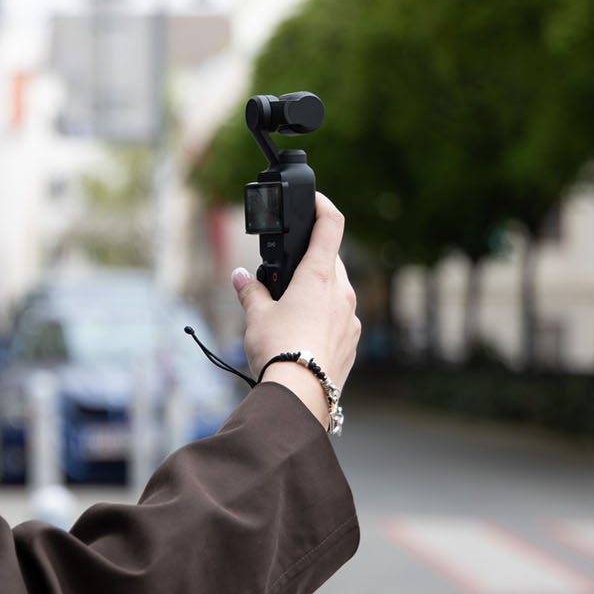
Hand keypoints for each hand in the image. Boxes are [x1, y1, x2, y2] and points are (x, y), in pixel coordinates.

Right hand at [233, 192, 360, 426]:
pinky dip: (323, 315)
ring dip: (317, 290)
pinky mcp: (352, 341)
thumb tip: (240, 277)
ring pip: (336, 290)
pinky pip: (339, 317)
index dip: (324, 206)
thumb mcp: (256, 315)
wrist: (301, 393)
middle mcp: (342, 292)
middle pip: (331, 261)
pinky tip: (302, 331)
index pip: (331, 226)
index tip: (314, 200)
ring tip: (288, 306)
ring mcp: (351, 318)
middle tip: (285, 272)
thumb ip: (250, 291)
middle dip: (310, 260)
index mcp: (319, 276)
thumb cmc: (279, 348)